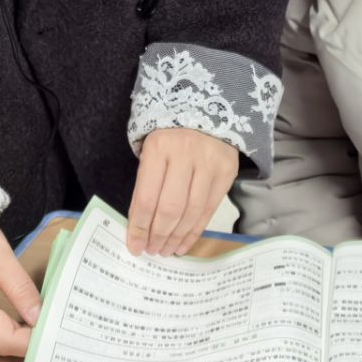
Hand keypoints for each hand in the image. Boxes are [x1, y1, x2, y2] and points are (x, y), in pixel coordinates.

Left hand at [127, 128, 239, 256]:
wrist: (207, 110)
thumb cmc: (170, 136)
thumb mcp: (150, 152)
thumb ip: (145, 186)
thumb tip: (139, 228)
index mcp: (159, 148)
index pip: (147, 197)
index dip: (140, 227)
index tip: (134, 246)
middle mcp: (186, 154)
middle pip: (171, 208)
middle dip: (158, 235)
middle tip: (151, 251)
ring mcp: (210, 163)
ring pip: (191, 212)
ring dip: (176, 237)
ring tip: (165, 250)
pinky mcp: (227, 172)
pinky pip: (209, 210)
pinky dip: (195, 231)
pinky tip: (183, 244)